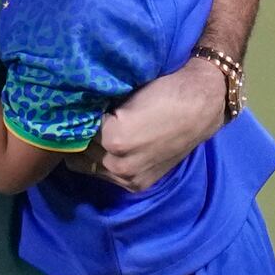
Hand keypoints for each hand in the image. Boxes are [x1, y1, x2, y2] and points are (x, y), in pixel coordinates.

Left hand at [86, 60, 224, 191]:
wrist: (201, 105)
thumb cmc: (163, 90)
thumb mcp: (123, 92)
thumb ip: (97, 108)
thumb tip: (73, 111)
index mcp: (113, 138)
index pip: (75, 130)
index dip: (76, 117)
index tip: (77, 107)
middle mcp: (118, 164)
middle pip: (79, 152)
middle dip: (81, 136)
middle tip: (86, 121)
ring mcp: (129, 178)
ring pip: (89, 166)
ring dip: (90, 152)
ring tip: (99, 134)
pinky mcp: (138, 185)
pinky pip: (107, 175)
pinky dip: (105, 162)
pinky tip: (111, 147)